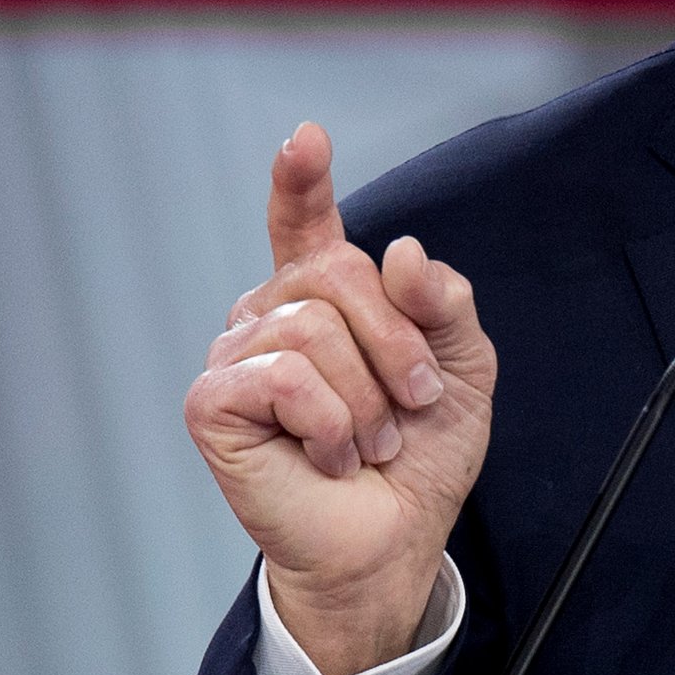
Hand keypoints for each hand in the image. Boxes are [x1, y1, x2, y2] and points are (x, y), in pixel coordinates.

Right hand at [184, 123, 497, 674]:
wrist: (396, 536)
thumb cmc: (420, 453)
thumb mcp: (462, 365)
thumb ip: (443, 301)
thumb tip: (399, 251)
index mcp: (326, 297)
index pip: (305, 224)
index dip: (301, 180)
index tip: (306, 137)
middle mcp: (271, 315)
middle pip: (338, 273)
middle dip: (397, 343)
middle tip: (414, 404)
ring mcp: (235, 356)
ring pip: (314, 327)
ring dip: (367, 397)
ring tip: (369, 442)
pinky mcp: (211, 402)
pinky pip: (284, 375)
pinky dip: (328, 420)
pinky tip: (328, 455)